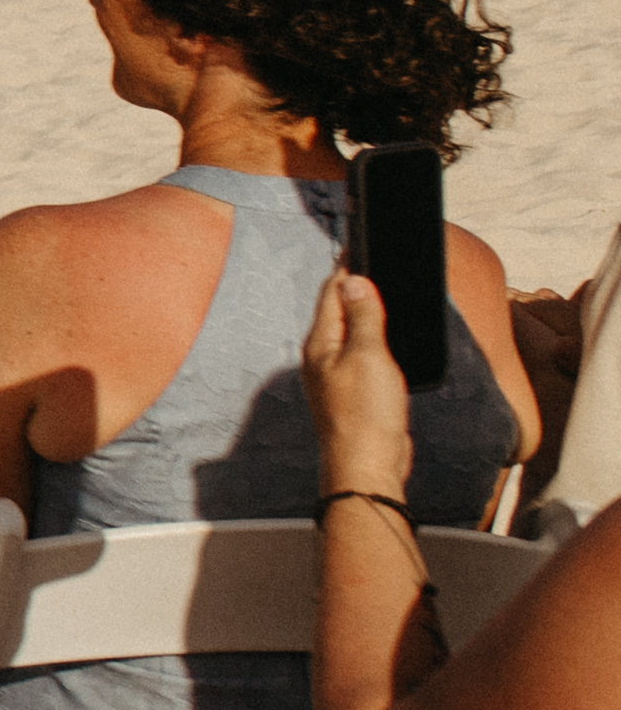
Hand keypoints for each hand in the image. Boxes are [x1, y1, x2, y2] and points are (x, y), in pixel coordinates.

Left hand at [306, 269, 420, 502]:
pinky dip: (375, 339)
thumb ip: (364, 318)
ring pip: (352, 332)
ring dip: (366, 312)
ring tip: (384, 292)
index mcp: (321, 342)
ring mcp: (337, 374)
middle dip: (356, 287)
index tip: (362, 245)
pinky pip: (364, 354)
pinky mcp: (355, 391)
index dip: (348, 268)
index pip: (332, 292)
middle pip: (339, 310)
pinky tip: (388, 338)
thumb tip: (354, 279)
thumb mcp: (369, 357)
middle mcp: (323, 356)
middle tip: (377, 262)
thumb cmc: (366, 414)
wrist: (367, 464)